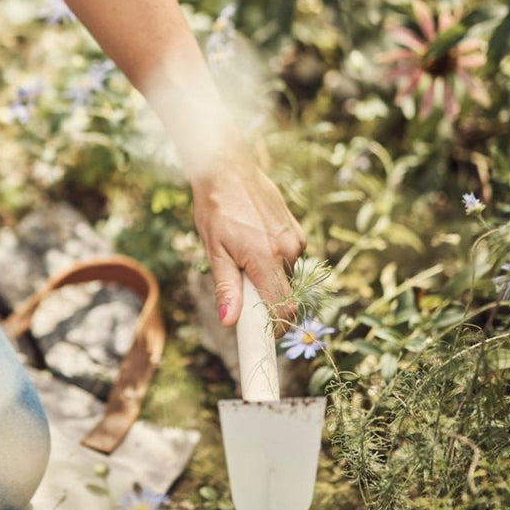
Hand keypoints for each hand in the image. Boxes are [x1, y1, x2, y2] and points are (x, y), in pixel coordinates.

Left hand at [191, 155, 305, 335]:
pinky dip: (271, 263)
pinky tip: (251, 245)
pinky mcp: (296, 232)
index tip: (262, 340)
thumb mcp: (214, 251)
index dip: (274, 330)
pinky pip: (287, 261)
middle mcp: (288, 250)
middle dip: (264, 303)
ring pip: (284, 278)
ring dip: (266, 280)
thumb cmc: (216, 208)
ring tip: (240, 257)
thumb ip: (226, 288)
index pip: (281, 310)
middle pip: (283, 296)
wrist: (228, 170)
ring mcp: (295, 240)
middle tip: (239, 292)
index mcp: (266, 258)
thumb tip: (229, 320)